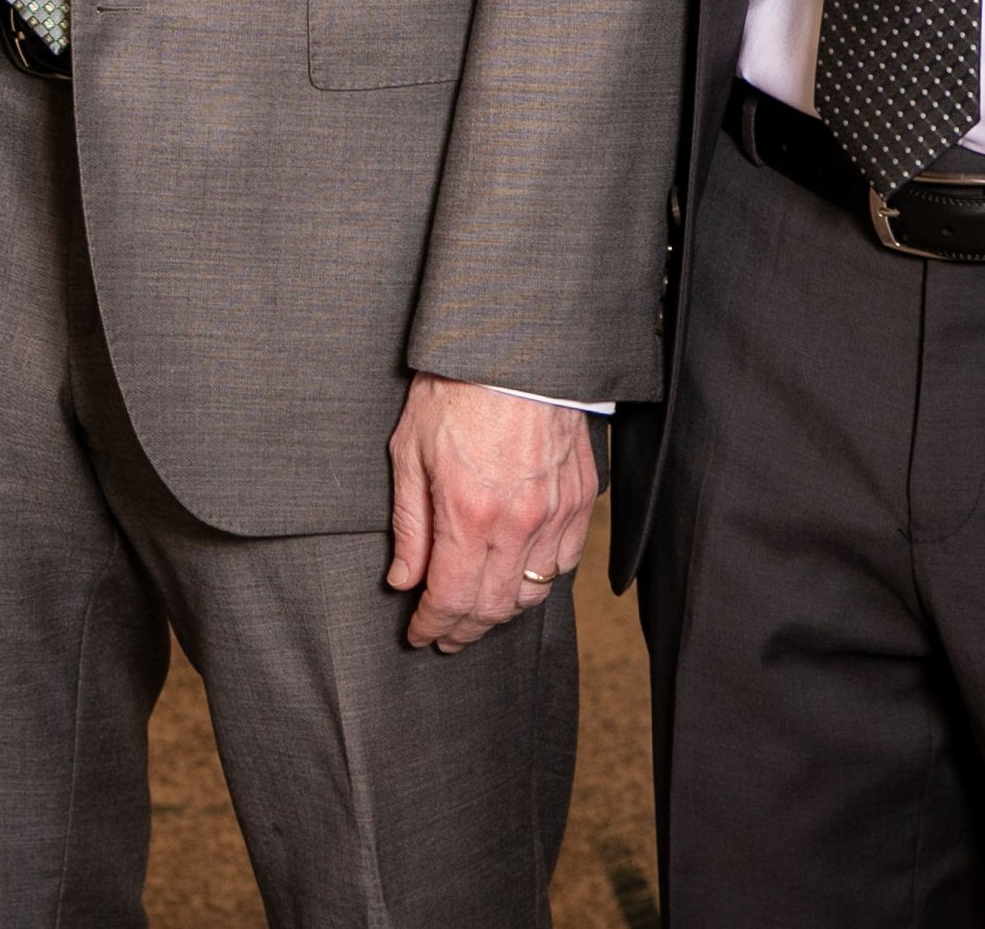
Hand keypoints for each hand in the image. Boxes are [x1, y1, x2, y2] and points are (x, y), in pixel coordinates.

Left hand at [385, 377, 592, 650]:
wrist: (514, 347)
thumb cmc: (453, 390)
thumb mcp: (409, 451)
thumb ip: (409, 524)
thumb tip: (403, 579)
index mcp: (468, 514)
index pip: (451, 598)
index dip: (432, 626)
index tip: (419, 635)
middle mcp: (517, 523)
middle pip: (494, 607)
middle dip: (465, 630)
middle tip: (445, 636)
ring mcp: (555, 513)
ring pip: (533, 591)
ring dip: (503, 612)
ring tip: (478, 613)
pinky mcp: (581, 499)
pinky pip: (565, 562)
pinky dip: (540, 580)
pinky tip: (519, 578)